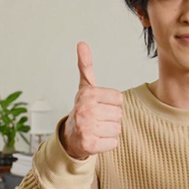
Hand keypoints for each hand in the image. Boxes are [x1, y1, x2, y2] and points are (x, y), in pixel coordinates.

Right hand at [62, 42, 123, 159]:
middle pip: (119, 114)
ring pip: (117, 129)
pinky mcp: (88, 145)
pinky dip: (107, 144)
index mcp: (87, 94)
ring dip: (109, 131)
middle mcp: (85, 110)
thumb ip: (86, 65)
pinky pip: (113, 143)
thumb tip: (82, 43)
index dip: (112, 104)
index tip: (99, 106)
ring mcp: (85, 128)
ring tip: (97, 129)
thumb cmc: (83, 110)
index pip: (119, 99)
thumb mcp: (85, 87)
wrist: (70, 137)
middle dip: (110, 118)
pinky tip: (96, 139)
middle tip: (97, 119)